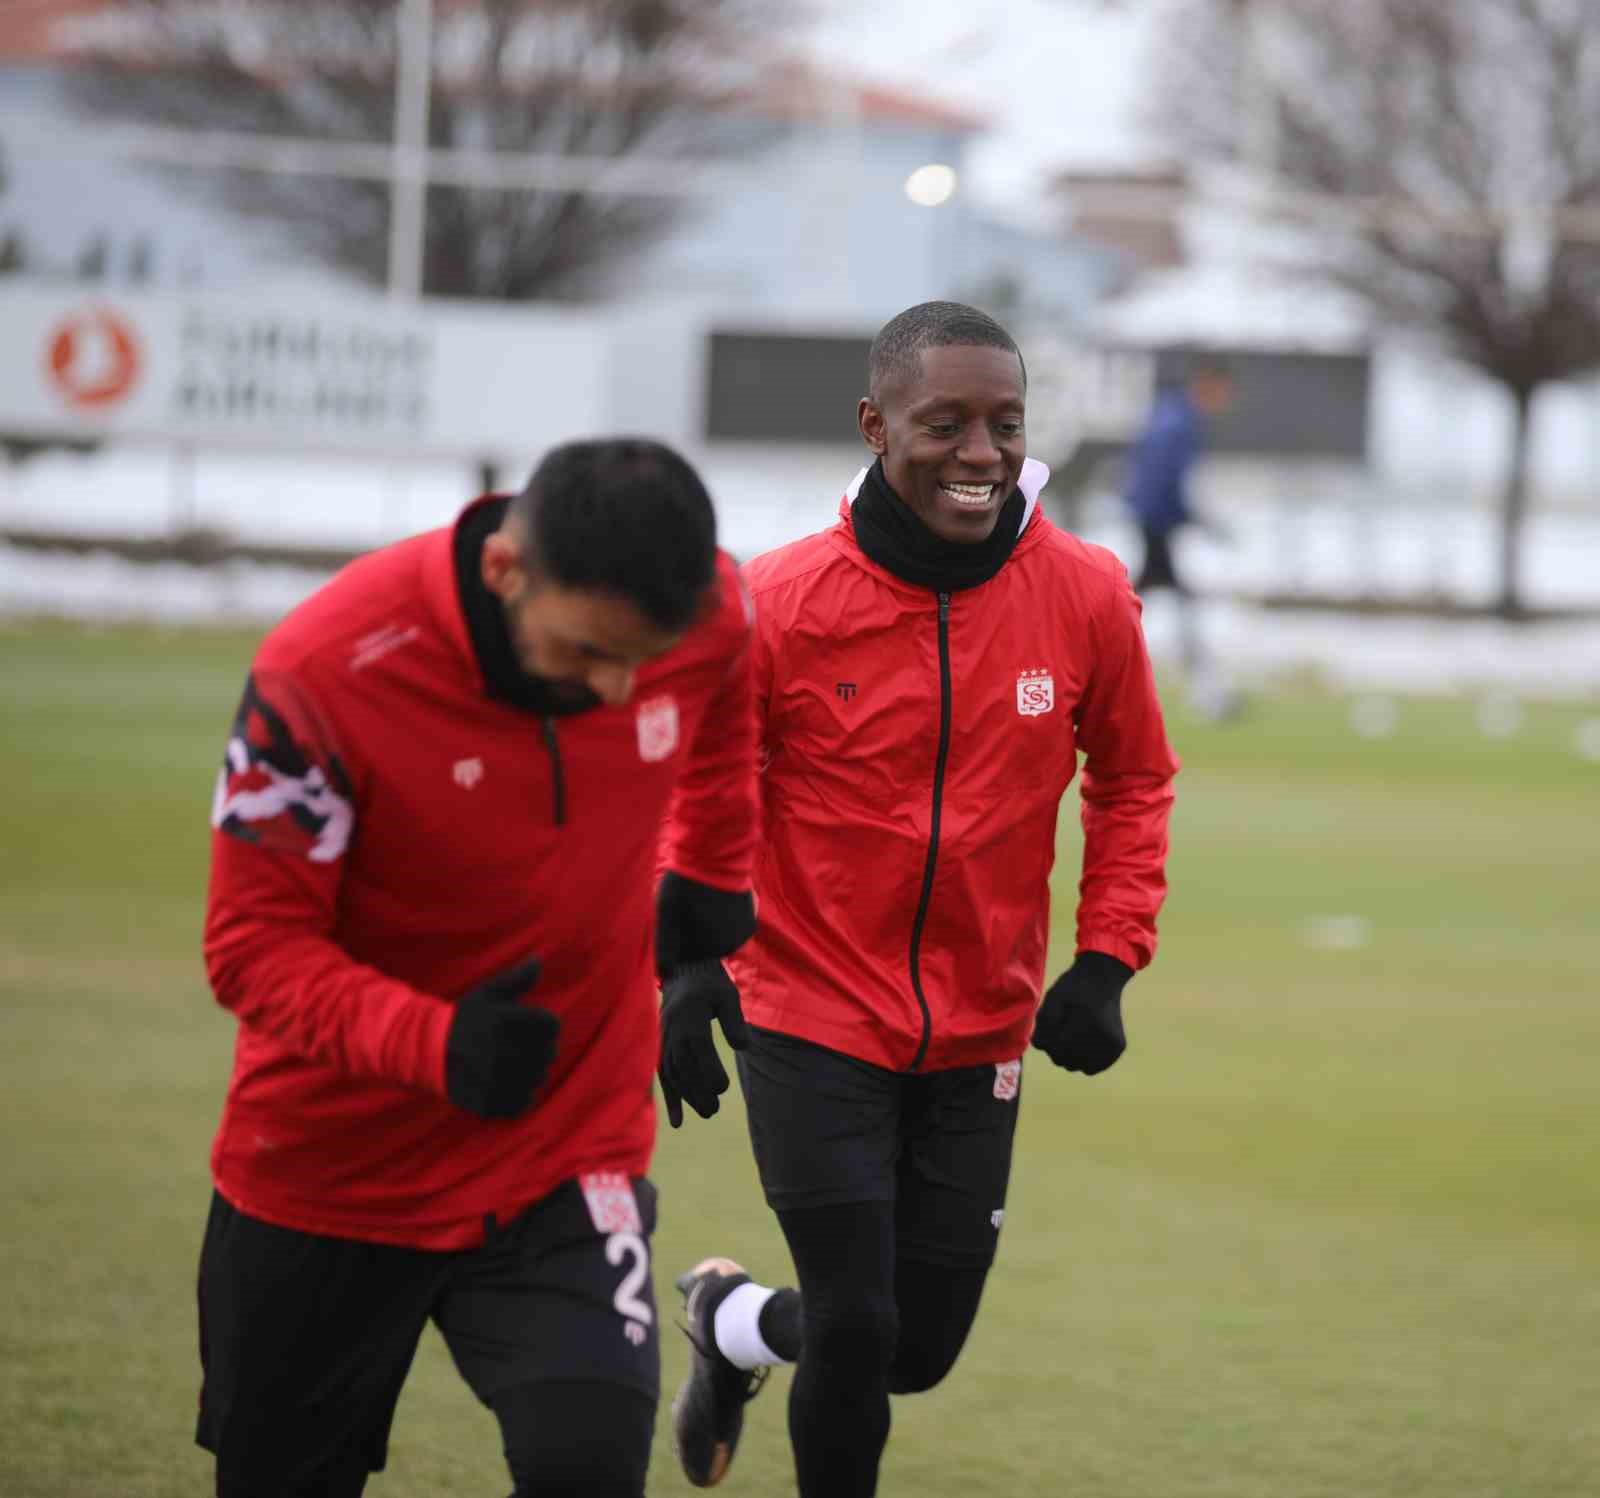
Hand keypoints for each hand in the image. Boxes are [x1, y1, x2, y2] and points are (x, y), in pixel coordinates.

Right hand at [445, 958, 559, 1118]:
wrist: (424, 1051)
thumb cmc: (463, 1019)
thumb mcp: (487, 994)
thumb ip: (516, 979)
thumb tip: (539, 960)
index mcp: (502, 1021)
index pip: (552, 1025)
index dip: (546, 1025)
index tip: (533, 1027)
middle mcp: (499, 1051)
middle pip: (549, 1053)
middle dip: (541, 1048)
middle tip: (521, 1047)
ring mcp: (493, 1080)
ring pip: (539, 1078)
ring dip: (533, 1072)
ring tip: (513, 1064)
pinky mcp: (488, 1103)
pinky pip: (524, 1102)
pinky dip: (522, 1095)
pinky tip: (507, 1083)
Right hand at [658, 959, 749, 1126]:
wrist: (683, 972)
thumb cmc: (711, 984)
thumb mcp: (728, 996)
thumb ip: (734, 1020)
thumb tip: (743, 1047)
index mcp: (690, 1019)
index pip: (698, 1049)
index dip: (708, 1070)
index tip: (723, 1088)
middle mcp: (673, 1032)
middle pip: (683, 1067)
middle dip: (697, 1090)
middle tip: (714, 1110)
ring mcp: (664, 1040)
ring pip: (672, 1074)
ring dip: (687, 1096)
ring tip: (707, 1112)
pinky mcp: (661, 1047)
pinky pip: (663, 1075)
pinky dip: (670, 1098)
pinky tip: (677, 1122)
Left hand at [1031, 952, 1132, 1075]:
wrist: (1102, 979)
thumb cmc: (1073, 989)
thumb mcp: (1053, 998)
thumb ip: (1044, 1023)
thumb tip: (1041, 1047)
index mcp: (1086, 1020)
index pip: (1056, 1048)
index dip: (1047, 1040)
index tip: (1050, 1027)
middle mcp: (1103, 1036)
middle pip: (1065, 1061)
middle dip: (1057, 1049)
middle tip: (1060, 1029)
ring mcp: (1113, 1044)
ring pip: (1079, 1067)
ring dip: (1070, 1056)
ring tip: (1072, 1034)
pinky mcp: (1118, 1048)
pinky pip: (1093, 1068)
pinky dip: (1084, 1060)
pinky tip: (1082, 1043)